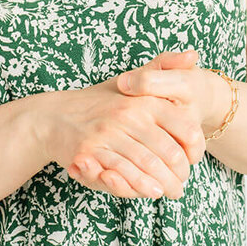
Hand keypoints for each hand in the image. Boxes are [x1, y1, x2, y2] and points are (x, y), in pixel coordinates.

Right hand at [43, 50, 211, 199]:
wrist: (52, 117)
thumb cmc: (98, 102)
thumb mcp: (131, 81)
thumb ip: (162, 68)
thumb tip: (194, 54)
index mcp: (142, 100)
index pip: (183, 127)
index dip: (194, 149)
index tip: (193, 160)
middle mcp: (127, 114)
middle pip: (169, 152)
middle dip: (180, 173)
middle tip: (182, 184)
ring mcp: (108, 133)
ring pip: (147, 165)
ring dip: (164, 184)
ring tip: (172, 191)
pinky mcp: (90, 151)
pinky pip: (122, 174)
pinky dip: (139, 186)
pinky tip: (150, 191)